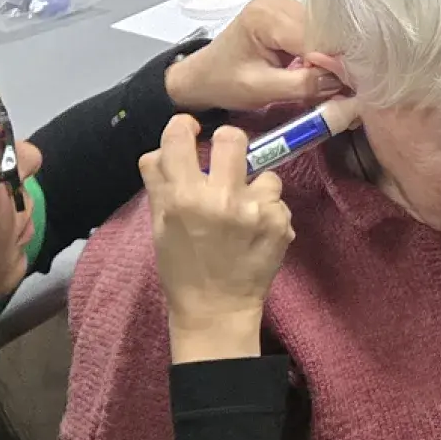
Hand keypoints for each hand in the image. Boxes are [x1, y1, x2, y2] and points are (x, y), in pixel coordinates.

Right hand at [140, 116, 294, 362]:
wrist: (216, 311)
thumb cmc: (183, 268)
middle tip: (226, 165)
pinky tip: (256, 233)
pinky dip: (269, 212)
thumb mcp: (159, 225)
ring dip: (255, 187)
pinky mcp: (281, 224)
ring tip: (244, 212)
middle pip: (232, 137)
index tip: (190, 133)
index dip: (183, 128)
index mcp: (184, 196)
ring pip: (264, 171)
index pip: (179, 134)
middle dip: (229, 146)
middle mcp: (221, 198)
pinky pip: (278, 200)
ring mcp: (255, 211)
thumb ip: (159, 181)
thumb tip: (164, 147)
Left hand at [165, 0, 347, 112]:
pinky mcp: (288, 10)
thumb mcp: (262, 90)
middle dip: (333, 61)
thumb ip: (302, 86)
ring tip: (332, 81)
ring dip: (330, 56)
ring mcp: (283, 1)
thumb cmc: (225, 83)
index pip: (314, 40)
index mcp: (266, 15)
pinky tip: (321, 68)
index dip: (334, 66)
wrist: (203, 75)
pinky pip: (316, 31)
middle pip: (322, 32)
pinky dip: (321, 51)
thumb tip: (342, 83)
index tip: (351, 91)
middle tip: (346, 90)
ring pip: (323, 31)